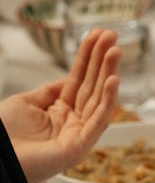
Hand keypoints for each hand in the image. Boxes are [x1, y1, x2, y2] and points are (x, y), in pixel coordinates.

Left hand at [0, 28, 120, 182]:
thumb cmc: (5, 137)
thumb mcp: (26, 102)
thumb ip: (49, 91)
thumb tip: (67, 78)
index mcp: (59, 112)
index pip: (79, 79)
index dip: (88, 57)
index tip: (98, 36)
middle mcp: (72, 122)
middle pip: (92, 86)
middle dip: (103, 60)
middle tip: (113, 36)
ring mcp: (78, 134)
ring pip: (99, 99)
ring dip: (109, 73)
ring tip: (116, 50)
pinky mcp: (80, 147)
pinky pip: (99, 121)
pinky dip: (108, 101)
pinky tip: (113, 80)